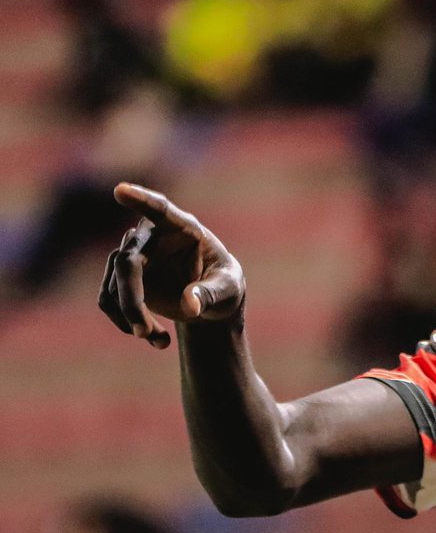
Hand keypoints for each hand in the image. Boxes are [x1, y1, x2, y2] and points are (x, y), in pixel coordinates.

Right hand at [99, 183, 244, 348]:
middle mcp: (153, 236)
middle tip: (143, 331)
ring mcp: (135, 255)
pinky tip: (154, 339)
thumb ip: (210, 293)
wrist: (212, 302)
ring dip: (131, 316)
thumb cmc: (225, 286)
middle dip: (131, 299)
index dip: (141, 200)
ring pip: (114, 284)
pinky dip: (125, 321)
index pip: (160, 209)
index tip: (120, 191)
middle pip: (127, 261)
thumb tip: (188, 305)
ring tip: (161, 342)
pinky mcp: (124, 278)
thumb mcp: (229, 290)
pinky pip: (110, 299)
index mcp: (184, 227)